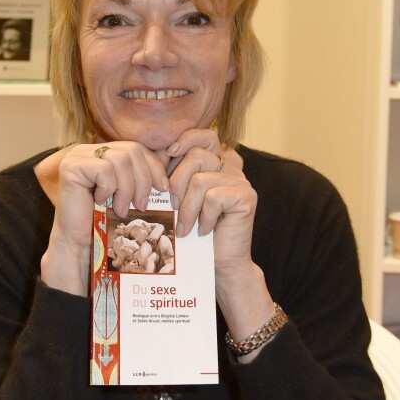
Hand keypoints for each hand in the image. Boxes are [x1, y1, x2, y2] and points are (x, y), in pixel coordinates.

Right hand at [36, 142, 168, 294]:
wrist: (79, 244)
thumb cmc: (104, 221)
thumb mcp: (129, 193)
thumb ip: (142, 176)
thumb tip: (171, 162)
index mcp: (103, 151)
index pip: (137, 148)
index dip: (154, 167)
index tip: (163, 188)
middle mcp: (88, 149)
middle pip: (131, 150)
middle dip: (143, 180)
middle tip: (141, 205)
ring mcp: (77, 156)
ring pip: (120, 160)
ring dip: (127, 189)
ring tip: (121, 208)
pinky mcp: (71, 167)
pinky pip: (104, 169)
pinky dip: (109, 189)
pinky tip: (101, 202)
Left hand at [164, 130, 274, 359]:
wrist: (219, 263)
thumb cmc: (195, 231)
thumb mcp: (179, 197)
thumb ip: (172, 174)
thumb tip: (153, 154)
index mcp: (217, 162)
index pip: (203, 135)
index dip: (183, 141)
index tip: (167, 156)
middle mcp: (232, 167)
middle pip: (195, 155)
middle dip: (176, 182)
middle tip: (173, 207)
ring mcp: (241, 182)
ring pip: (199, 179)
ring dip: (186, 207)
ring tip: (185, 225)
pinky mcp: (246, 197)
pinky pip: (211, 197)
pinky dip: (201, 216)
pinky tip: (202, 230)